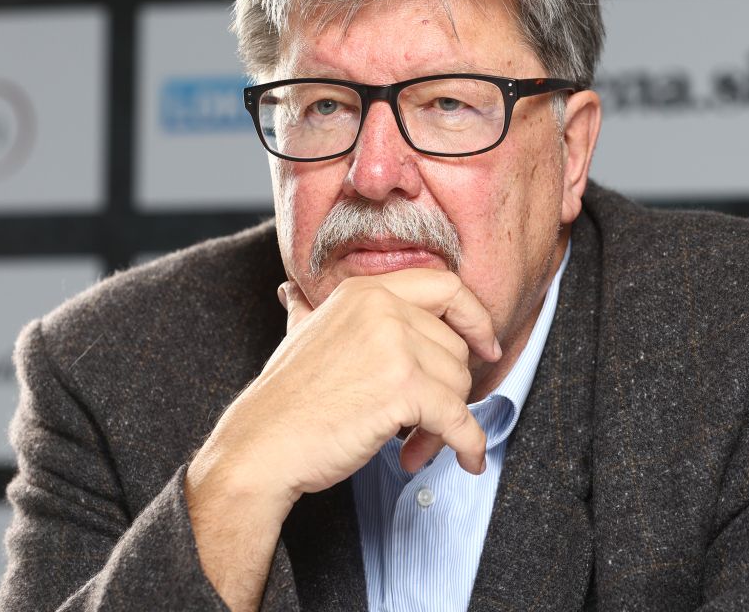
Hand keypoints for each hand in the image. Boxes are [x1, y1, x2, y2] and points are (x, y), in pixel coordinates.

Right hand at [189, 268, 501, 518]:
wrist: (262, 446)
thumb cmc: (283, 401)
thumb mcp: (300, 336)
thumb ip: (308, 310)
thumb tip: (291, 292)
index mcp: (366, 291)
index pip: (446, 286)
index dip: (475, 317)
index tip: (486, 347)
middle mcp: (383, 308)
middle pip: (455, 347)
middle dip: (450, 391)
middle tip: (427, 425)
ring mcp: (394, 346)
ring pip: (459, 385)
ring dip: (447, 425)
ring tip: (416, 447)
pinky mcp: (403, 389)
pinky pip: (459, 419)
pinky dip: (470, 445)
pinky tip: (468, 461)